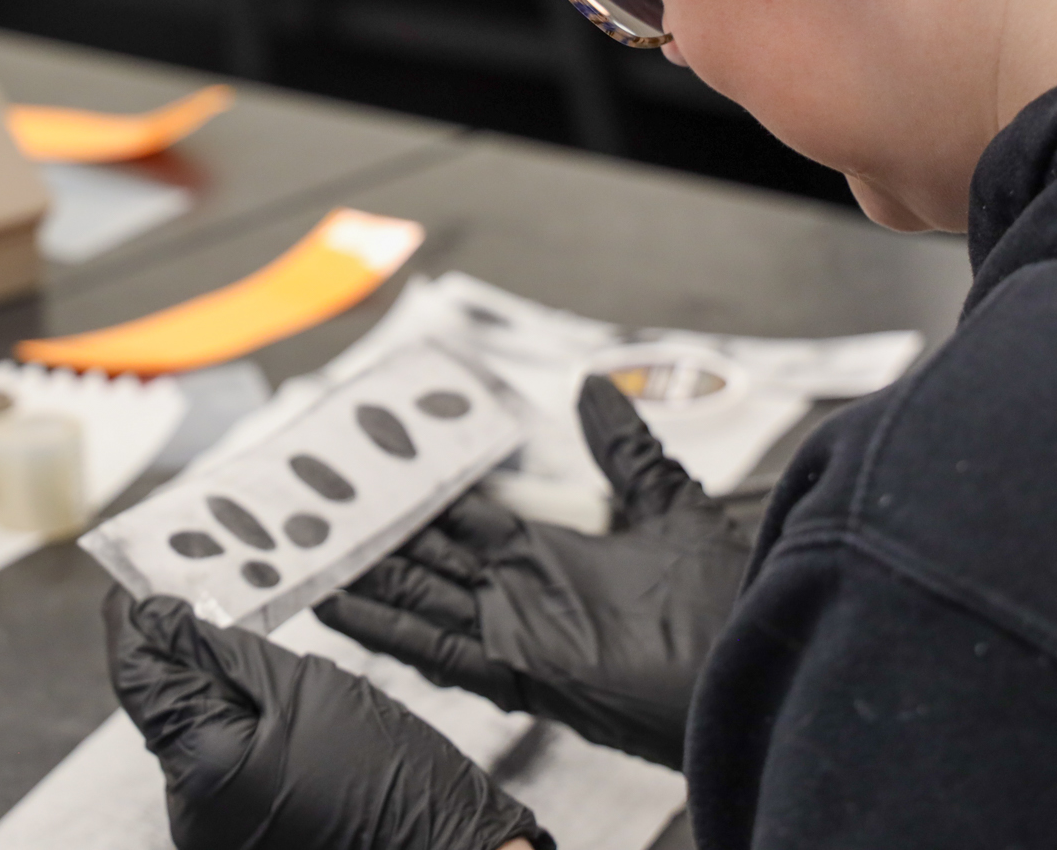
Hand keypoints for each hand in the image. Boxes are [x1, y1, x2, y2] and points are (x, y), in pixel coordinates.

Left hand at [105, 589, 548, 849]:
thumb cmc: (394, 778)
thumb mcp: (308, 687)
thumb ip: (222, 650)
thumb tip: (158, 617)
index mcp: (203, 766)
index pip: (137, 675)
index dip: (133, 621)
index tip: (137, 580)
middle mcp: (190, 811)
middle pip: (164, 707)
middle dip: (188, 657)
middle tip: (223, 608)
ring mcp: (210, 833)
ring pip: (194, 736)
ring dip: (221, 697)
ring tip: (280, 678)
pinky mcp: (235, 840)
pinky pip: (219, 769)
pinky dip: (242, 735)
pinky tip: (289, 722)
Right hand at [315, 375, 749, 770]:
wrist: (751, 661)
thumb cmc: (722, 594)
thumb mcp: (667, 501)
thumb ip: (622, 448)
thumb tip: (590, 386)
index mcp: (549, 554)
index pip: (463, 519)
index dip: (417, 496)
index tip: (369, 470)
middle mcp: (520, 592)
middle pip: (427, 558)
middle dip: (374, 534)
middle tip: (315, 505)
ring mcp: (513, 632)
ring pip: (417, 599)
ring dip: (364, 579)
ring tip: (304, 552)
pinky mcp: (518, 671)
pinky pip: (437, 649)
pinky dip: (386, 629)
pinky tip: (338, 606)